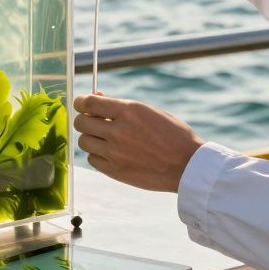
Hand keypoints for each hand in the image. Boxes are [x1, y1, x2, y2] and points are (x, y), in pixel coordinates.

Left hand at [72, 92, 204, 192]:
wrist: (187, 165)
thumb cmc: (172, 134)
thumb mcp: (150, 112)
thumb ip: (121, 107)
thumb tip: (96, 98)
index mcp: (129, 111)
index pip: (89, 103)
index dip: (81, 102)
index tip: (82, 103)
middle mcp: (118, 131)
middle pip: (81, 123)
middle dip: (85, 119)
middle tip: (94, 121)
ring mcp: (115, 153)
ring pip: (84, 142)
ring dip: (91, 138)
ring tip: (105, 138)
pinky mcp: (115, 171)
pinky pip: (92, 159)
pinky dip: (97, 155)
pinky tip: (111, 153)